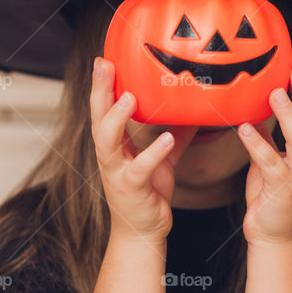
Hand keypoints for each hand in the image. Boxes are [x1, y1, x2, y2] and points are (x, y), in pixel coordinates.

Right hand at [90, 56, 195, 240]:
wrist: (142, 234)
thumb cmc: (148, 194)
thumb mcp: (163, 161)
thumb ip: (174, 137)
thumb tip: (192, 114)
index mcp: (114, 146)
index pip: (103, 109)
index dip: (102, 85)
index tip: (103, 58)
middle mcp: (110, 156)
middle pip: (98, 118)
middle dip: (100, 91)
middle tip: (104, 65)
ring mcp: (117, 172)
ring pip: (108, 141)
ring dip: (117, 118)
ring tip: (130, 98)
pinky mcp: (132, 189)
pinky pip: (141, 169)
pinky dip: (153, 153)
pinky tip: (168, 139)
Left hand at [236, 64, 291, 245]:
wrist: (276, 239)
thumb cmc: (274, 202)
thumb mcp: (270, 165)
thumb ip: (268, 142)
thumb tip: (257, 118)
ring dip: (289, 115)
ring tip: (274, 93)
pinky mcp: (283, 191)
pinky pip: (272, 163)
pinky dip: (259, 144)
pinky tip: (246, 129)